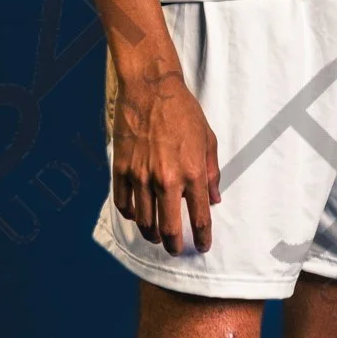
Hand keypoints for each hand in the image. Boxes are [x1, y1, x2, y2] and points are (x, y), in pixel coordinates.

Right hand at [112, 59, 220, 253]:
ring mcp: (141, 175)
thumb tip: (214, 199)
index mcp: (192, 172)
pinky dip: (131, 215)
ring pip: (144, 221)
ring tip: (157, 236)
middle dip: (175, 245)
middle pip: (169, 229)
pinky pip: (123, 203)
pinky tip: (137, 215)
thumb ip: (212, 173)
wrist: (151, 88)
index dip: (203, 237)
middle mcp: (166, 179)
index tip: (203, 246)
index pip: (199, 218)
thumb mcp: (208, 140)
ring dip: (152, 234)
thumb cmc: (183, 111)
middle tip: (176, 249)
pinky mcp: (122, 168)